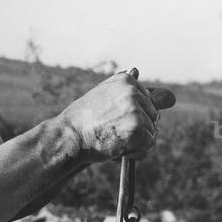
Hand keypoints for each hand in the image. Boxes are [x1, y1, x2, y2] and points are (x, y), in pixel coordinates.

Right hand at [57, 68, 175, 162]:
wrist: (68, 137)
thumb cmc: (83, 120)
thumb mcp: (104, 97)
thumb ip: (124, 88)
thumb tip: (137, 70)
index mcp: (126, 80)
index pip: (149, 100)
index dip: (134, 115)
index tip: (114, 119)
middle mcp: (133, 90)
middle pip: (153, 116)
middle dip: (138, 128)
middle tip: (113, 131)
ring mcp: (135, 109)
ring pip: (152, 131)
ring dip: (137, 140)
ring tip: (113, 139)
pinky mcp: (137, 128)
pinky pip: (148, 143)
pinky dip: (136, 151)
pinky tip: (117, 147)